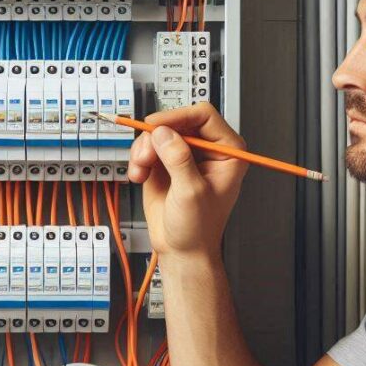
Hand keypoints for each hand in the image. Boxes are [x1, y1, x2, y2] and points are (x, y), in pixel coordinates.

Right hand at [127, 102, 247, 258]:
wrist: (182, 250)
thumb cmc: (198, 228)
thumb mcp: (191, 192)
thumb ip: (179, 159)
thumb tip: (164, 133)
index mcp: (228, 152)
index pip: (204, 115)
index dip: (178, 116)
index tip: (157, 126)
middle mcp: (207, 149)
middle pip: (177, 120)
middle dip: (156, 137)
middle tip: (145, 155)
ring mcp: (185, 154)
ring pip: (158, 132)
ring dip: (144, 149)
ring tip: (141, 170)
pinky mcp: (165, 162)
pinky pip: (147, 146)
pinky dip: (138, 158)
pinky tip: (139, 176)